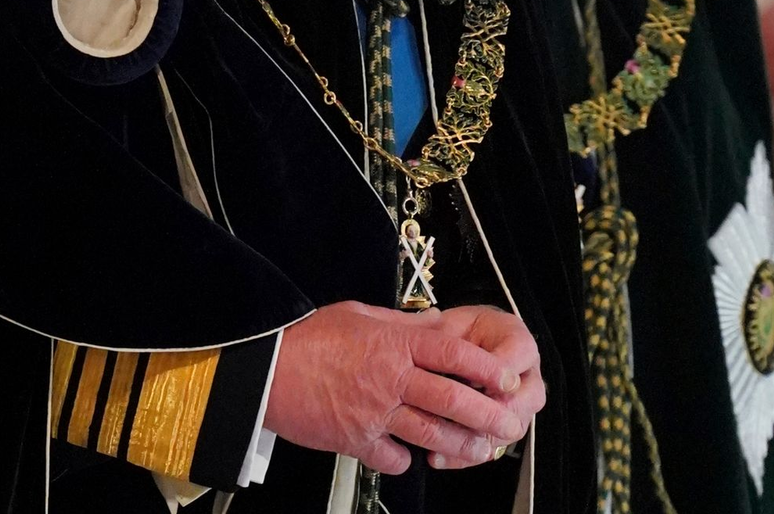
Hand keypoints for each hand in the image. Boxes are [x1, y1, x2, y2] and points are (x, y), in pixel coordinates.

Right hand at [264, 301, 525, 474]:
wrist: (265, 370)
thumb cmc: (308, 337)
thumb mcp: (360, 314)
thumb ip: (402, 323)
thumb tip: (435, 323)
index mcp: (394, 344)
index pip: (453, 353)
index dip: (485, 366)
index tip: (506, 377)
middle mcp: (390, 379)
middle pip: (451, 399)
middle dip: (486, 413)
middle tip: (508, 423)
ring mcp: (374, 413)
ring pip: (430, 433)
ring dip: (459, 443)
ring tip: (479, 448)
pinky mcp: (355, 440)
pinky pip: (392, 457)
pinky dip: (406, 459)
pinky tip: (412, 456)